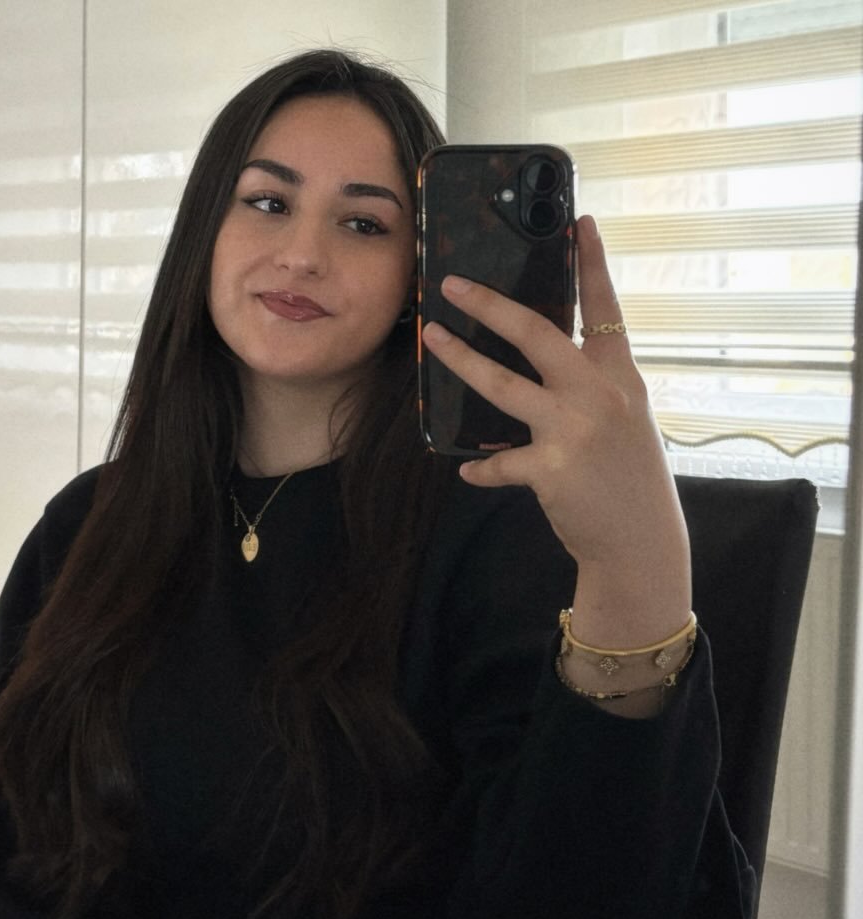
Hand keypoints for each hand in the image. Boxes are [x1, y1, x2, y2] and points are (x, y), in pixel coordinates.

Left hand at [421, 215, 690, 649]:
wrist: (641, 541)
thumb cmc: (631, 479)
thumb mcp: (626, 422)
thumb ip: (593, 389)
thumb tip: (547, 371)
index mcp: (621, 377)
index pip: (605, 309)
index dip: (592, 264)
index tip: (578, 222)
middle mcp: (599, 394)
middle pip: (537, 333)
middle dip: (491, 305)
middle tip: (455, 285)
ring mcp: (573, 428)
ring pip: (503, 384)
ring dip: (461, 361)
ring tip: (432, 340)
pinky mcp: (549, 467)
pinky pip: (499, 463)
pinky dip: (482, 469)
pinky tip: (468, 471)